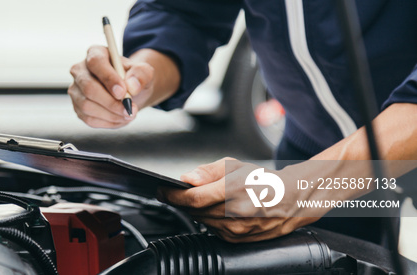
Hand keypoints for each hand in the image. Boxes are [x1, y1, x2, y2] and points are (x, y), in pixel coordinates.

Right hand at [68, 45, 153, 127]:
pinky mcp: (77, 107)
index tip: (123, 92)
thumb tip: (132, 86)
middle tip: (130, 110)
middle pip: (88, 87)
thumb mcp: (144, 72)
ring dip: (111, 114)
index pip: (96, 63)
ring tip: (129, 114)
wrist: (129, 91)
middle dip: (111, 102)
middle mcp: (80, 70)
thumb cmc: (134, 78)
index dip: (108, 78)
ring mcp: (76, 90)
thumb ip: (141, 74)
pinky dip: (108, 122)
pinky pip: (89, 119)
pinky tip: (120, 118)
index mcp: (95, 53)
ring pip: (87, 106)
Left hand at [158, 157, 318, 242]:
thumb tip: (186, 178)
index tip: (161, 190)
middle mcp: (235, 213)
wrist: (292, 200)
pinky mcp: (237, 240)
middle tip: (174, 192)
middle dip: (181, 201)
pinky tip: (215, 210)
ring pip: (201, 221)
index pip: (193, 198)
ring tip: (198, 199)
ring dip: (194, 211)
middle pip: (194, 210)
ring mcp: (236, 229)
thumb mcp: (235, 166)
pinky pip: (211, 229)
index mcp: (234, 191)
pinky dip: (208, 220)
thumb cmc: (262, 180)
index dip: (172, 195)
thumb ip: (207, 172)